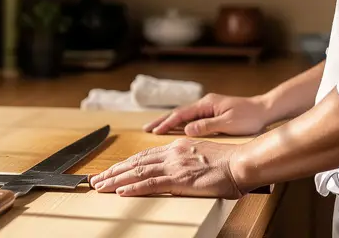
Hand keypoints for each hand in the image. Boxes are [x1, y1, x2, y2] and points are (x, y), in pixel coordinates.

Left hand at [89, 138, 246, 198]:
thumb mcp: (204, 156)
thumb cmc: (229, 163)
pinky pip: (150, 184)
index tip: (112, 170)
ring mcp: (174, 166)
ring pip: (137, 172)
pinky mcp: (179, 180)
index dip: (126, 163)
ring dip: (116, 180)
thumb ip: (189, 161)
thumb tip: (183, 170)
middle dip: (113, 171)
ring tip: (100, 186)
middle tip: (96, 179)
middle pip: (136, 162)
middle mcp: (172, 153)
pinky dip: (133, 188)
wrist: (241, 163)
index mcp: (178, 147)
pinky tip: (120, 192)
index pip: (145, 155)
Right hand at [144, 93, 270, 135]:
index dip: (167, 123)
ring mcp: (209, 107)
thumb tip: (187, 130)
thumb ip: (207, 126)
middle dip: (162, 120)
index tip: (154, 132)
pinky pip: (192, 118)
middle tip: (146, 128)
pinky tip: (176, 130)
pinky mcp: (214, 113)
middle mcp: (206, 103)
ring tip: (156, 129)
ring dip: (170, 122)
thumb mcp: (228, 124)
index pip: (182, 114)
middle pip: (179, 112)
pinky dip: (181, 124)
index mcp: (207, 104)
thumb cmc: (250, 117)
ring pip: (185, 115)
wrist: (265, 110)